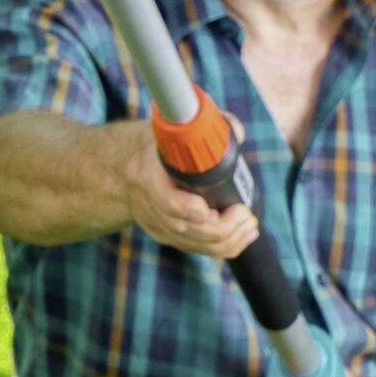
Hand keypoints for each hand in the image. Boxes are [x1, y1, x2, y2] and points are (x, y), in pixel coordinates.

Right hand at [117, 116, 259, 263]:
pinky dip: (225, 246)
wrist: (125, 165)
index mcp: (146, 175)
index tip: (217, 205)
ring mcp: (156, 225)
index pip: (167, 202)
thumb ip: (208, 126)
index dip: (193, 209)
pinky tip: (243, 235)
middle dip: (224, 225)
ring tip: (250, 224)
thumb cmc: (158, 144)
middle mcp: (148, 206)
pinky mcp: (166, 237)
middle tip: (245, 212)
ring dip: (230, 238)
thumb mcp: (174, 128)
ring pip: (196, 245)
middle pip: (188, 229)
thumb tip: (238, 133)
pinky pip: (198, 250)